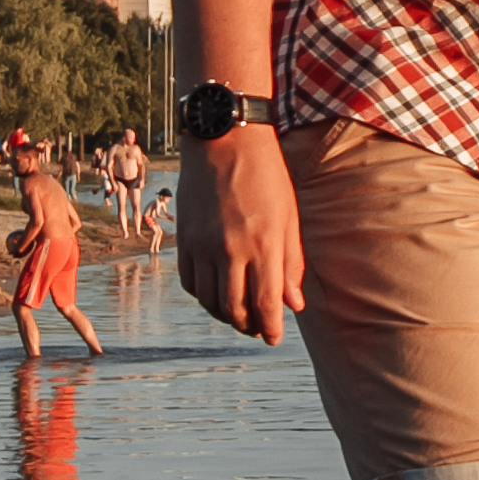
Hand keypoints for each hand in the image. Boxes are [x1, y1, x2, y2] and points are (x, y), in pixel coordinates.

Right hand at [177, 131, 305, 343]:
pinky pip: (191, 283)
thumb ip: (291, 263)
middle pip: (235, 310)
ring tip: (239, 313)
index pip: (267, 304)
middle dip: (248, 326)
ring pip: (210, 301)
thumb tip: (294, 304)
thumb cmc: (266, 175)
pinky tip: (217, 292)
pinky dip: (204, 296)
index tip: (274, 339)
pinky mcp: (184, 239)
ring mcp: (203, 246)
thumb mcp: (289, 217)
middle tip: (257, 328)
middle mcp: (231, 250)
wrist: (225, 140)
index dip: (271, 328)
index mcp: (265, 244)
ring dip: (226, 315)